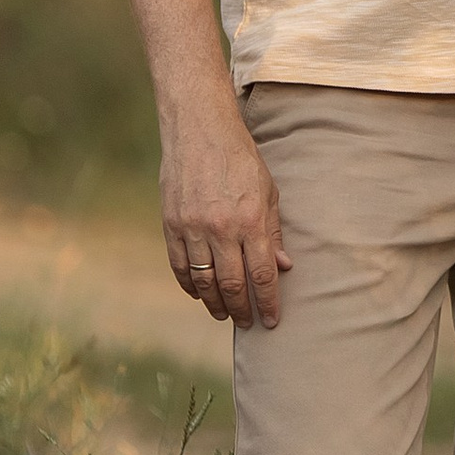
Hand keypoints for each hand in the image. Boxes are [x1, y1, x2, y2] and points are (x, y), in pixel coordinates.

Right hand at [159, 100, 289, 329]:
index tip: (272, 320)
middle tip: (248, 323)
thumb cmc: (241, 159)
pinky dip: (189, 285)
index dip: (268, 302)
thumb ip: (274, 231)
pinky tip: (199, 293)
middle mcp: (221, 229)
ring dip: (214, 304)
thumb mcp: (269, 191)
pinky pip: (180, 267)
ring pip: (203, 282)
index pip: (262, 275)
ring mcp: (192, 228)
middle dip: (242, 310)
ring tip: (224, 314)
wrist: (200, 131)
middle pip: (232, 285)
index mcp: (251, 220)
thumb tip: (284, 267)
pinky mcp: (171, 225)